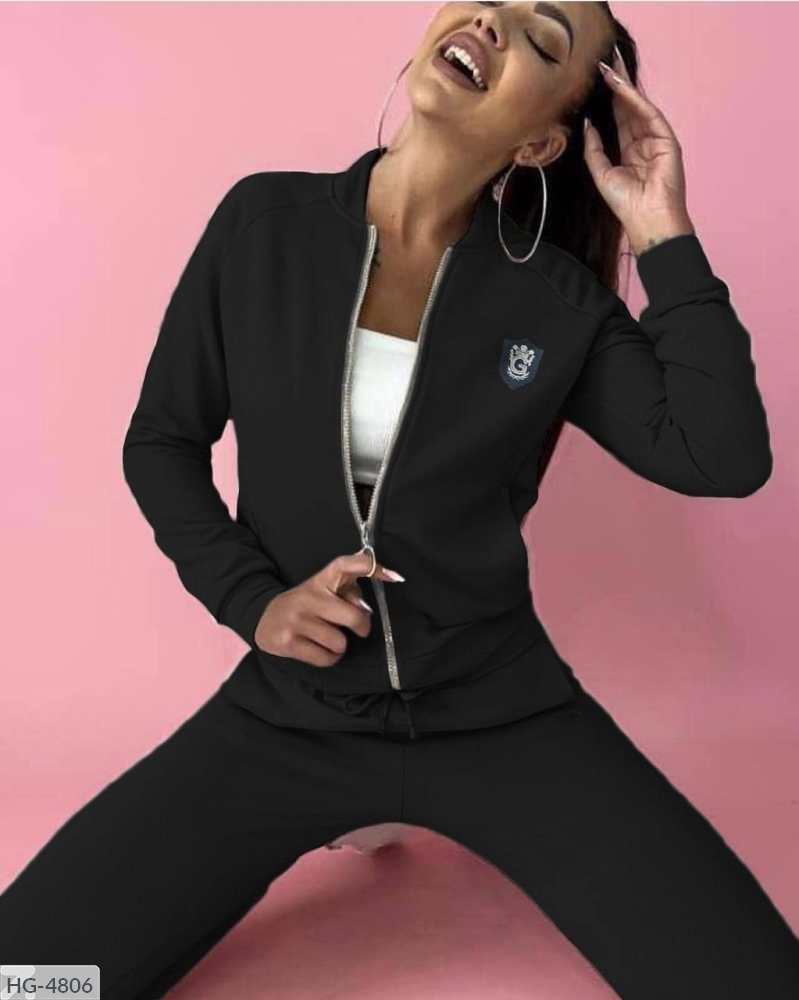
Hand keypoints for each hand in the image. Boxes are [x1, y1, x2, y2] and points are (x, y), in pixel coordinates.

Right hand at [254, 550, 404, 667]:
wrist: (263, 618)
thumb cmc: (306, 605)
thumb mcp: (323, 590)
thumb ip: (347, 592)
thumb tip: (364, 608)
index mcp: (321, 580)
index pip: (345, 565)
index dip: (371, 567)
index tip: (395, 577)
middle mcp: (309, 597)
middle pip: (353, 616)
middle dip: (361, 627)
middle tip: (358, 629)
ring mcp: (297, 620)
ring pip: (340, 642)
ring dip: (340, 646)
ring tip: (329, 639)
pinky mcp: (289, 642)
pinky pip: (326, 658)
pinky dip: (329, 658)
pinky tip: (320, 649)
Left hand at [584, 48, 694, 253]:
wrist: (648, 221)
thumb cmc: (626, 204)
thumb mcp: (602, 174)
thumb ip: (594, 149)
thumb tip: (588, 124)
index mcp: (630, 152)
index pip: (618, 120)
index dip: (608, 101)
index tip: (595, 81)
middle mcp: (644, 143)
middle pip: (629, 108)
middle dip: (617, 85)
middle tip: (606, 61)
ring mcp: (657, 140)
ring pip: (639, 108)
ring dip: (625, 87)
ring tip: (610, 67)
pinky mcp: (668, 140)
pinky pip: (650, 115)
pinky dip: (636, 101)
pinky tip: (622, 88)